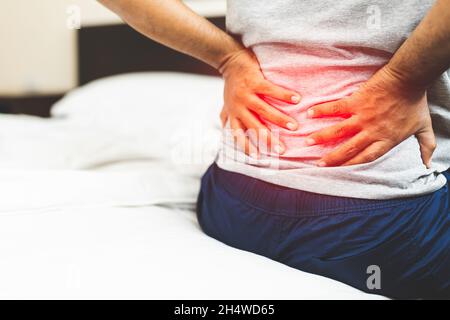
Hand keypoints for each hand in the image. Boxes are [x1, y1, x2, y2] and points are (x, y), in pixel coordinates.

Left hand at [219, 49, 300, 156]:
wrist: (230, 60)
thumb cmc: (232, 84)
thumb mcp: (226, 102)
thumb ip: (226, 115)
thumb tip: (223, 129)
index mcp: (233, 114)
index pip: (238, 135)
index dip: (247, 147)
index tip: (259, 158)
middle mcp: (238, 107)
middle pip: (254, 127)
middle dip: (269, 140)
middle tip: (282, 150)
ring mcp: (246, 94)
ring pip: (264, 111)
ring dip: (280, 120)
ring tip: (294, 127)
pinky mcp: (254, 81)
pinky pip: (271, 90)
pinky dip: (284, 95)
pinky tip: (297, 99)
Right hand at [305, 66, 435, 166]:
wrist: (410, 79)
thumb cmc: (416, 102)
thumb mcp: (424, 127)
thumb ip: (426, 146)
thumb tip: (430, 164)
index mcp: (386, 140)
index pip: (365, 158)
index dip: (350, 166)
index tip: (338, 172)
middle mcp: (371, 132)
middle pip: (348, 149)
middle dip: (332, 159)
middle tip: (318, 165)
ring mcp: (362, 117)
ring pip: (338, 131)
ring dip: (321, 137)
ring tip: (307, 142)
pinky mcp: (356, 101)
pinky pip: (336, 108)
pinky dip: (322, 110)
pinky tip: (310, 113)